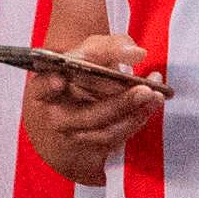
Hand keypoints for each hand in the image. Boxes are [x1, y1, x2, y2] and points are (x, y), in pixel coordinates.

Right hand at [21, 34, 165, 172]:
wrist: (79, 106)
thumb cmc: (83, 75)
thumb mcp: (91, 53)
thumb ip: (111, 46)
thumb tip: (136, 53)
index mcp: (46, 88)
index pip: (43, 87)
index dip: (49, 85)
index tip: (59, 82)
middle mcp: (56, 115)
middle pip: (86, 116)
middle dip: (119, 103)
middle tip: (145, 89)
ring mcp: (73, 137)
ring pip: (105, 132)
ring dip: (134, 114)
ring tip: (155, 96)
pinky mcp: (90, 150)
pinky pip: (115, 141)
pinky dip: (135, 122)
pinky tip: (149, 107)